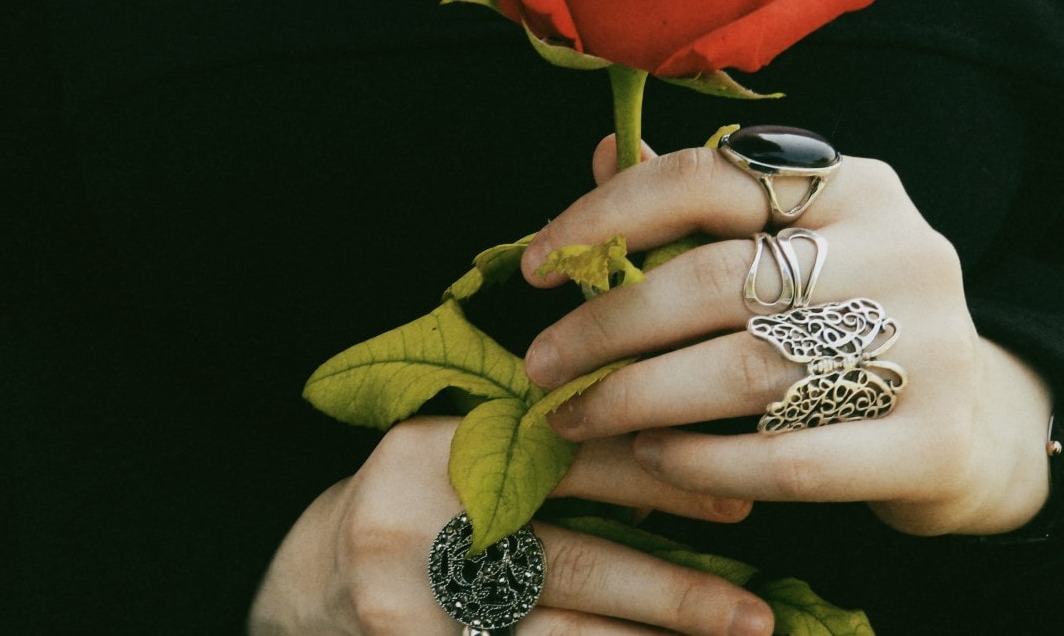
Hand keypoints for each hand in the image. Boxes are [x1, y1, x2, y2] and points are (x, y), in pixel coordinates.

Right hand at [248, 416, 774, 634]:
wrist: (307, 581)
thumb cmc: (411, 504)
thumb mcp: (458, 457)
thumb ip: (538, 461)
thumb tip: (670, 476)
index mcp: (435, 446)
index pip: (566, 460)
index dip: (656, 479)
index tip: (736, 498)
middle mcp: (415, 521)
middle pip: (568, 559)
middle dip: (672, 588)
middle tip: (757, 612)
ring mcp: (408, 601)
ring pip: (553, 630)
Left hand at [519, 136, 1052, 536]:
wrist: (969, 423)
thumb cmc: (844, 323)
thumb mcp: (786, 249)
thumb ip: (699, 207)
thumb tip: (608, 148)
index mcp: (856, 184)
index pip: (707, 175)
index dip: (605, 216)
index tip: (534, 266)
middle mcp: (903, 248)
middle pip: (717, 277)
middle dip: (607, 324)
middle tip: (541, 365)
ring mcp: (931, 343)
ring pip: (746, 367)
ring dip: (638, 397)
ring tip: (575, 417)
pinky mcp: (935, 438)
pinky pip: (792, 456)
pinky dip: (704, 461)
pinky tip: (654, 459)